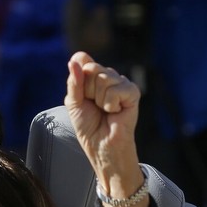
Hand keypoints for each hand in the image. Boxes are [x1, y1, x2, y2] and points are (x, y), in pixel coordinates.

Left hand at [64, 52, 144, 206]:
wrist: (101, 146)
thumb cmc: (89, 127)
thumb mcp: (74, 103)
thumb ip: (74, 81)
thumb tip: (74, 61)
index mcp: (93, 76)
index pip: (82, 60)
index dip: (78, 75)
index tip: (81, 95)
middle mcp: (108, 76)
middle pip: (92, 68)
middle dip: (87, 91)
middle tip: (94, 106)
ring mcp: (121, 83)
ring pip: (103, 78)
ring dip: (99, 99)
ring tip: (105, 110)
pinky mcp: (132, 92)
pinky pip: (116, 89)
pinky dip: (111, 104)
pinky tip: (115, 111)